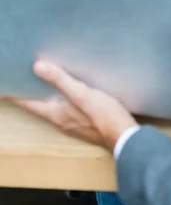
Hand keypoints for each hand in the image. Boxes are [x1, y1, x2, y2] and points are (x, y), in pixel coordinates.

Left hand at [6, 61, 136, 151]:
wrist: (125, 138)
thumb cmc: (104, 117)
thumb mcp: (83, 94)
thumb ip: (61, 80)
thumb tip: (37, 66)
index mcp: (56, 114)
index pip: (28, 103)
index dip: (15, 95)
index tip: (5, 88)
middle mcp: (61, 120)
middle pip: (39, 105)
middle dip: (30, 92)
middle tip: (24, 77)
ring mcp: (73, 123)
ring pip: (53, 107)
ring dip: (46, 94)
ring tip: (44, 80)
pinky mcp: (85, 122)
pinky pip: (66, 108)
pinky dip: (61, 97)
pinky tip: (69, 90)